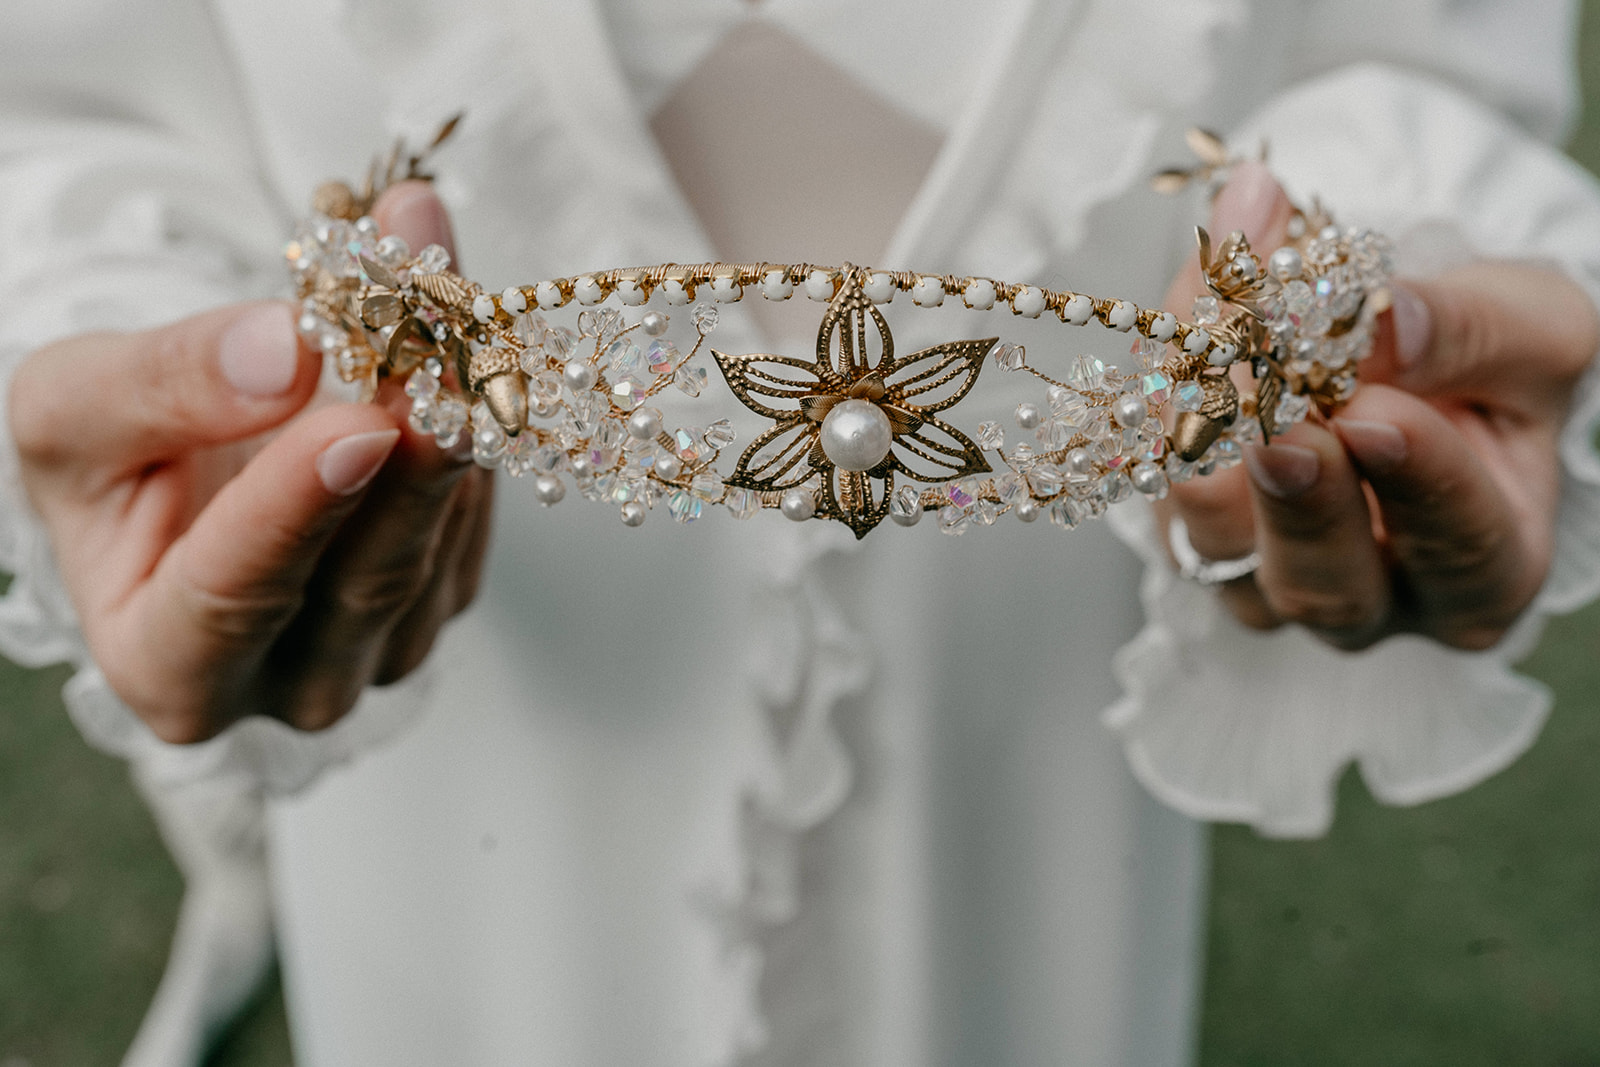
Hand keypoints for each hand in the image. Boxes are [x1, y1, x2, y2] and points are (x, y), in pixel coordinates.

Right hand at [10, 182, 491, 741]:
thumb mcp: (74, 402)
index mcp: (167, 669)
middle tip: (442, 341)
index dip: (299, 508)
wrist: (172, 447)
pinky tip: (463, 334)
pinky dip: (473, 421)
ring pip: (437, 544)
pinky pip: (475, 516)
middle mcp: (287, 684)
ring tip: (449, 293)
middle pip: (367, 579)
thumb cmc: (105, 446)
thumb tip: (283, 354)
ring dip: (455, 414)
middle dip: (411, 452)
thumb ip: (162, 385)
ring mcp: (378, 649)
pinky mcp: (445, 597)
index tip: (358, 424)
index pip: (235, 595)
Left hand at [1158, 162, 1598, 650]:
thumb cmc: (1494, 357)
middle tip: (1283, 429)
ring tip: (1220, 352)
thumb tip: (1391, 320)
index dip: (1418, 484)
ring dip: (1213, 447)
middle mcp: (1369, 596)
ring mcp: (1266, 576)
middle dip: (1298, 504)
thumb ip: (1469, 329)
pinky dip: (1169, 404)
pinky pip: (1162, 483)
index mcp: (1482, 571)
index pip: (1461, 547)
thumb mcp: (1526, 326)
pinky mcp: (1190, 531)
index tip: (1378, 417)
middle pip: (1321, 585)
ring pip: (1220, 545)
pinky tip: (1188, 332)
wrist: (1411, 348)